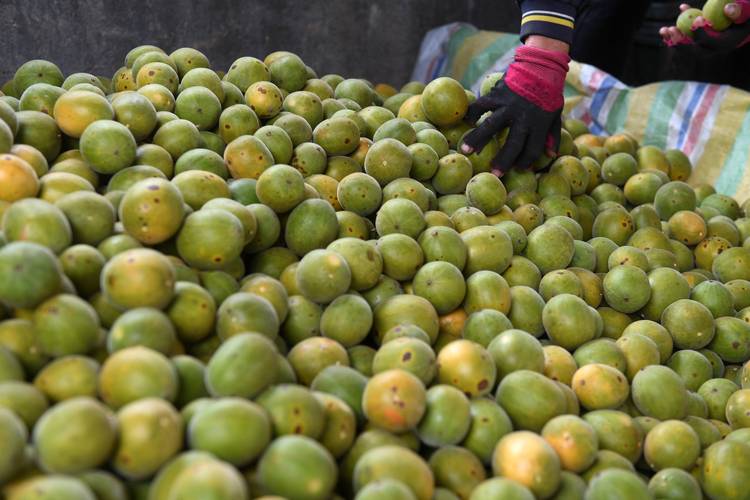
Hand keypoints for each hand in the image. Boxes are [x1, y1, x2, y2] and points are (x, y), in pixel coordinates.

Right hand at [460, 41, 569, 175]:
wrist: (541, 64)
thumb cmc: (549, 91)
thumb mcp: (556, 112)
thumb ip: (553, 134)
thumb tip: (551, 155)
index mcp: (540, 124)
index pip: (533, 150)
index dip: (526, 162)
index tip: (517, 168)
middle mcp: (524, 117)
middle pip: (512, 145)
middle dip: (503, 161)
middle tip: (493, 173)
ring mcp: (509, 106)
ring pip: (491, 126)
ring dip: (477, 139)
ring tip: (465, 150)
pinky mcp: (497, 94)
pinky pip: (481, 106)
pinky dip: (472, 113)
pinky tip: (466, 121)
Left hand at [660, 2, 749, 48]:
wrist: (739, 29)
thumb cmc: (742, 18)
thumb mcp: (745, 14)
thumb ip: (738, 12)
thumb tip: (727, 8)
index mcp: (723, 44)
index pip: (709, 42)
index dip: (701, 32)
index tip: (697, 19)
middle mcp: (711, 51)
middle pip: (692, 49)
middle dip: (680, 40)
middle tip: (672, 29)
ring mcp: (702, 50)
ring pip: (683, 48)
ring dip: (672, 39)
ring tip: (663, 30)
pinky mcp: (695, 46)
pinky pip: (681, 43)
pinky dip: (673, 36)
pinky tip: (664, 30)